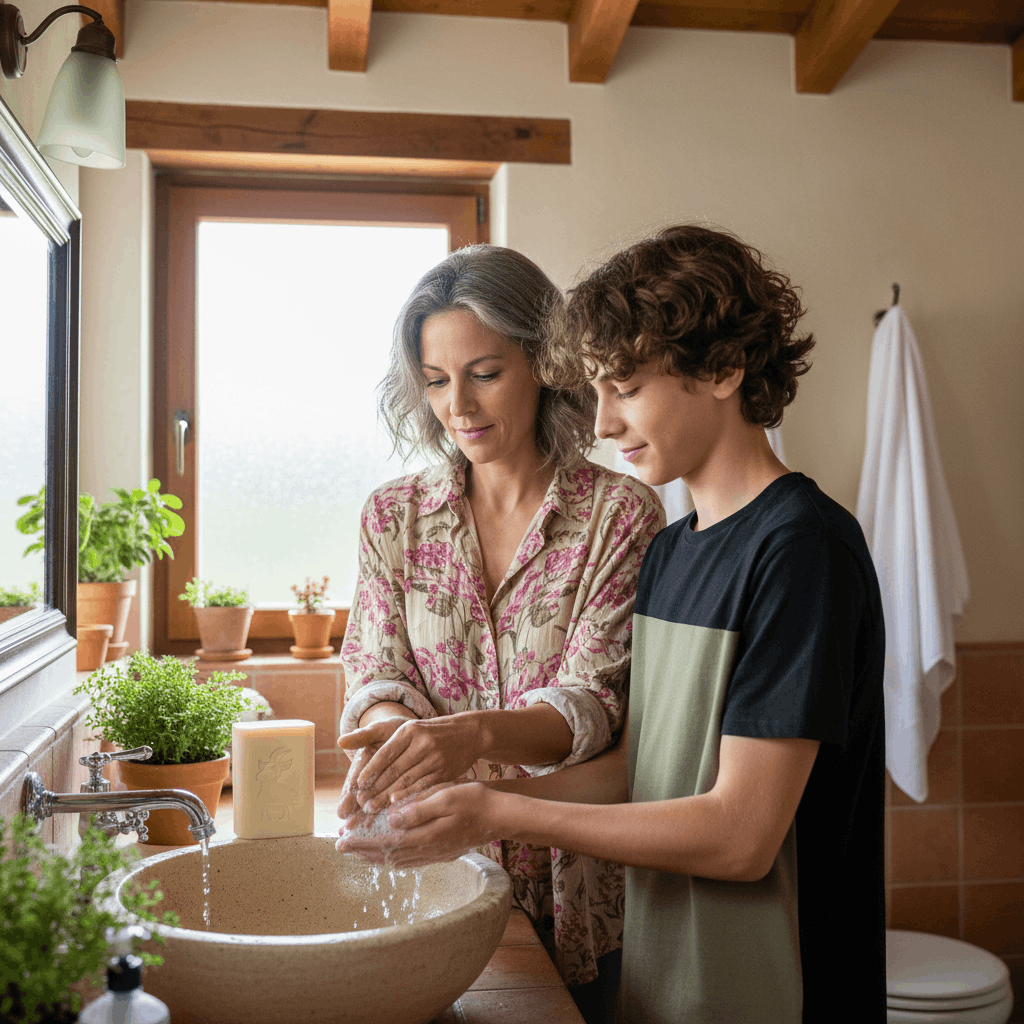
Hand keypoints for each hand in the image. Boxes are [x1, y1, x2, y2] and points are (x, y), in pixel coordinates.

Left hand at [336, 781, 498, 868]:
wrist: (501, 816)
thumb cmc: (475, 800)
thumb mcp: (445, 796)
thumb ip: (418, 809)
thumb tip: (392, 819)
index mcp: (425, 835)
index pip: (384, 843)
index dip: (361, 843)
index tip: (341, 841)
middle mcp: (428, 850)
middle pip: (387, 856)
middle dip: (362, 851)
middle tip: (340, 847)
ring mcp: (436, 854)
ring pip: (398, 860)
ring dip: (376, 856)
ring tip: (359, 850)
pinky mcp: (443, 853)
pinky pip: (412, 860)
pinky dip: (394, 858)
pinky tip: (391, 853)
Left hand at [338, 714, 482, 812]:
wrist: (467, 733)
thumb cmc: (425, 732)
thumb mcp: (400, 727)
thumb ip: (368, 736)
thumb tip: (340, 742)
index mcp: (408, 730)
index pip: (385, 753)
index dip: (370, 771)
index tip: (357, 787)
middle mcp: (422, 742)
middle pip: (395, 770)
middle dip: (376, 789)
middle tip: (360, 806)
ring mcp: (435, 757)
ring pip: (408, 781)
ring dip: (389, 798)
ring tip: (372, 810)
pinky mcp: (445, 772)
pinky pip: (424, 788)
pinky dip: (409, 798)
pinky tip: (397, 808)